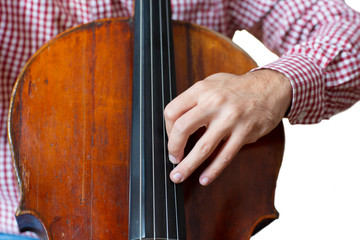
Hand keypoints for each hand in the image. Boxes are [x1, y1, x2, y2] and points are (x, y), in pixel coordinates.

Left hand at [164, 69, 291, 185]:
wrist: (270, 88)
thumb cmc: (237, 88)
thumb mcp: (211, 83)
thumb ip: (193, 100)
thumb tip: (175, 122)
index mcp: (201, 90)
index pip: (172, 111)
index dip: (167, 129)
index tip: (172, 137)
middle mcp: (214, 102)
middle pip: (182, 129)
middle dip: (173, 148)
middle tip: (173, 159)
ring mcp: (230, 118)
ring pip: (203, 147)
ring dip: (188, 166)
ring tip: (178, 176)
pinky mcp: (244, 132)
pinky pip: (225, 156)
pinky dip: (213, 170)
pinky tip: (204, 178)